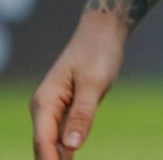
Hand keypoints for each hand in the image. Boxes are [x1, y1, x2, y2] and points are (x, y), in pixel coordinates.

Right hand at [30, 12, 125, 159]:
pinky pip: (63, 134)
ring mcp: (55, 109)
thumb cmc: (98, 53)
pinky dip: (66, 148)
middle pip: (43, 145)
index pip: (43, 141)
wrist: (103, 32)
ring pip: (52, 142)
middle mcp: (44, 107)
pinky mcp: (68, 108)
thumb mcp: (94, 83)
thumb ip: (83, 114)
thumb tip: (72, 146)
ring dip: (58, 158)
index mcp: (45, 102)